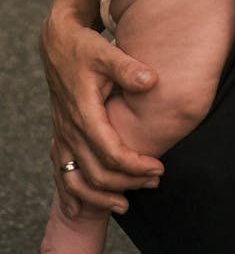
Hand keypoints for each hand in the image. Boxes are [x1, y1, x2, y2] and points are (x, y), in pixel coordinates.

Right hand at [41, 0, 162, 215]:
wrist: (57, 42)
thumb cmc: (85, 47)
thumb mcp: (106, 52)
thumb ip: (127, 67)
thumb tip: (152, 80)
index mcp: (84, 112)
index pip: (111, 152)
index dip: (135, 165)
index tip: (159, 167)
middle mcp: (70, 129)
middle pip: (96, 173)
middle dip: (127, 183)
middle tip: (155, 182)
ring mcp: (63, 135)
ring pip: (76, 181)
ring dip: (100, 196)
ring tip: (125, 205)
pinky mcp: (61, 135)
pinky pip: (62, 173)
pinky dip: (71, 194)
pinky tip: (79, 210)